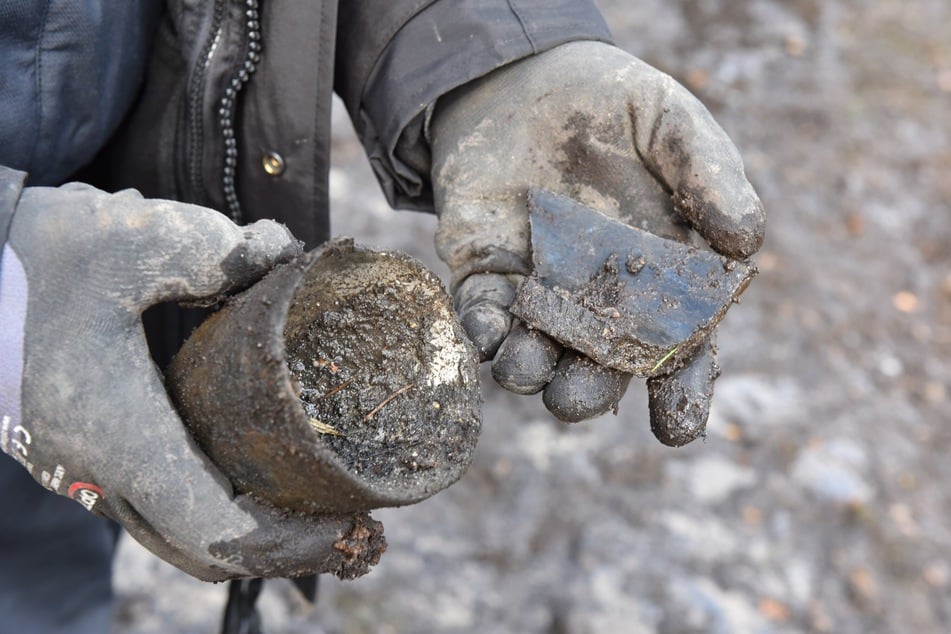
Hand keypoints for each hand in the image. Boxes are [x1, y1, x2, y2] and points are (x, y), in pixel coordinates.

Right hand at [4, 184, 383, 580]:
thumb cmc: (31, 257)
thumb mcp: (133, 239)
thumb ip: (221, 250)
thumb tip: (287, 252)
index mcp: (120, 437)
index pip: (220, 530)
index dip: (293, 540)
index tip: (354, 522)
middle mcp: (98, 473)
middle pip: (206, 551)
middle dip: (284, 546)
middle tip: (351, 522)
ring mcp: (84, 472)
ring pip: (179, 537)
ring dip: (251, 534)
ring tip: (316, 505)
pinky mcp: (84, 456)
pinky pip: (159, 509)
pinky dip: (216, 512)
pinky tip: (256, 478)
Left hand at [430, 42, 764, 441]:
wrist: (526, 77)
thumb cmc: (614, 105)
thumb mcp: (672, 125)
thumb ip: (710, 177)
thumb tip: (746, 243)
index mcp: (659, 280)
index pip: (678, 350)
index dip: (682, 391)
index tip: (678, 427)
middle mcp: (599, 301)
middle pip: (599, 367)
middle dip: (588, 392)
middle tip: (578, 398)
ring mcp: (540, 292)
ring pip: (536, 353)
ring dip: (528, 370)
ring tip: (526, 371)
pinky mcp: (486, 272)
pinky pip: (481, 313)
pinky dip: (480, 328)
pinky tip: (485, 331)